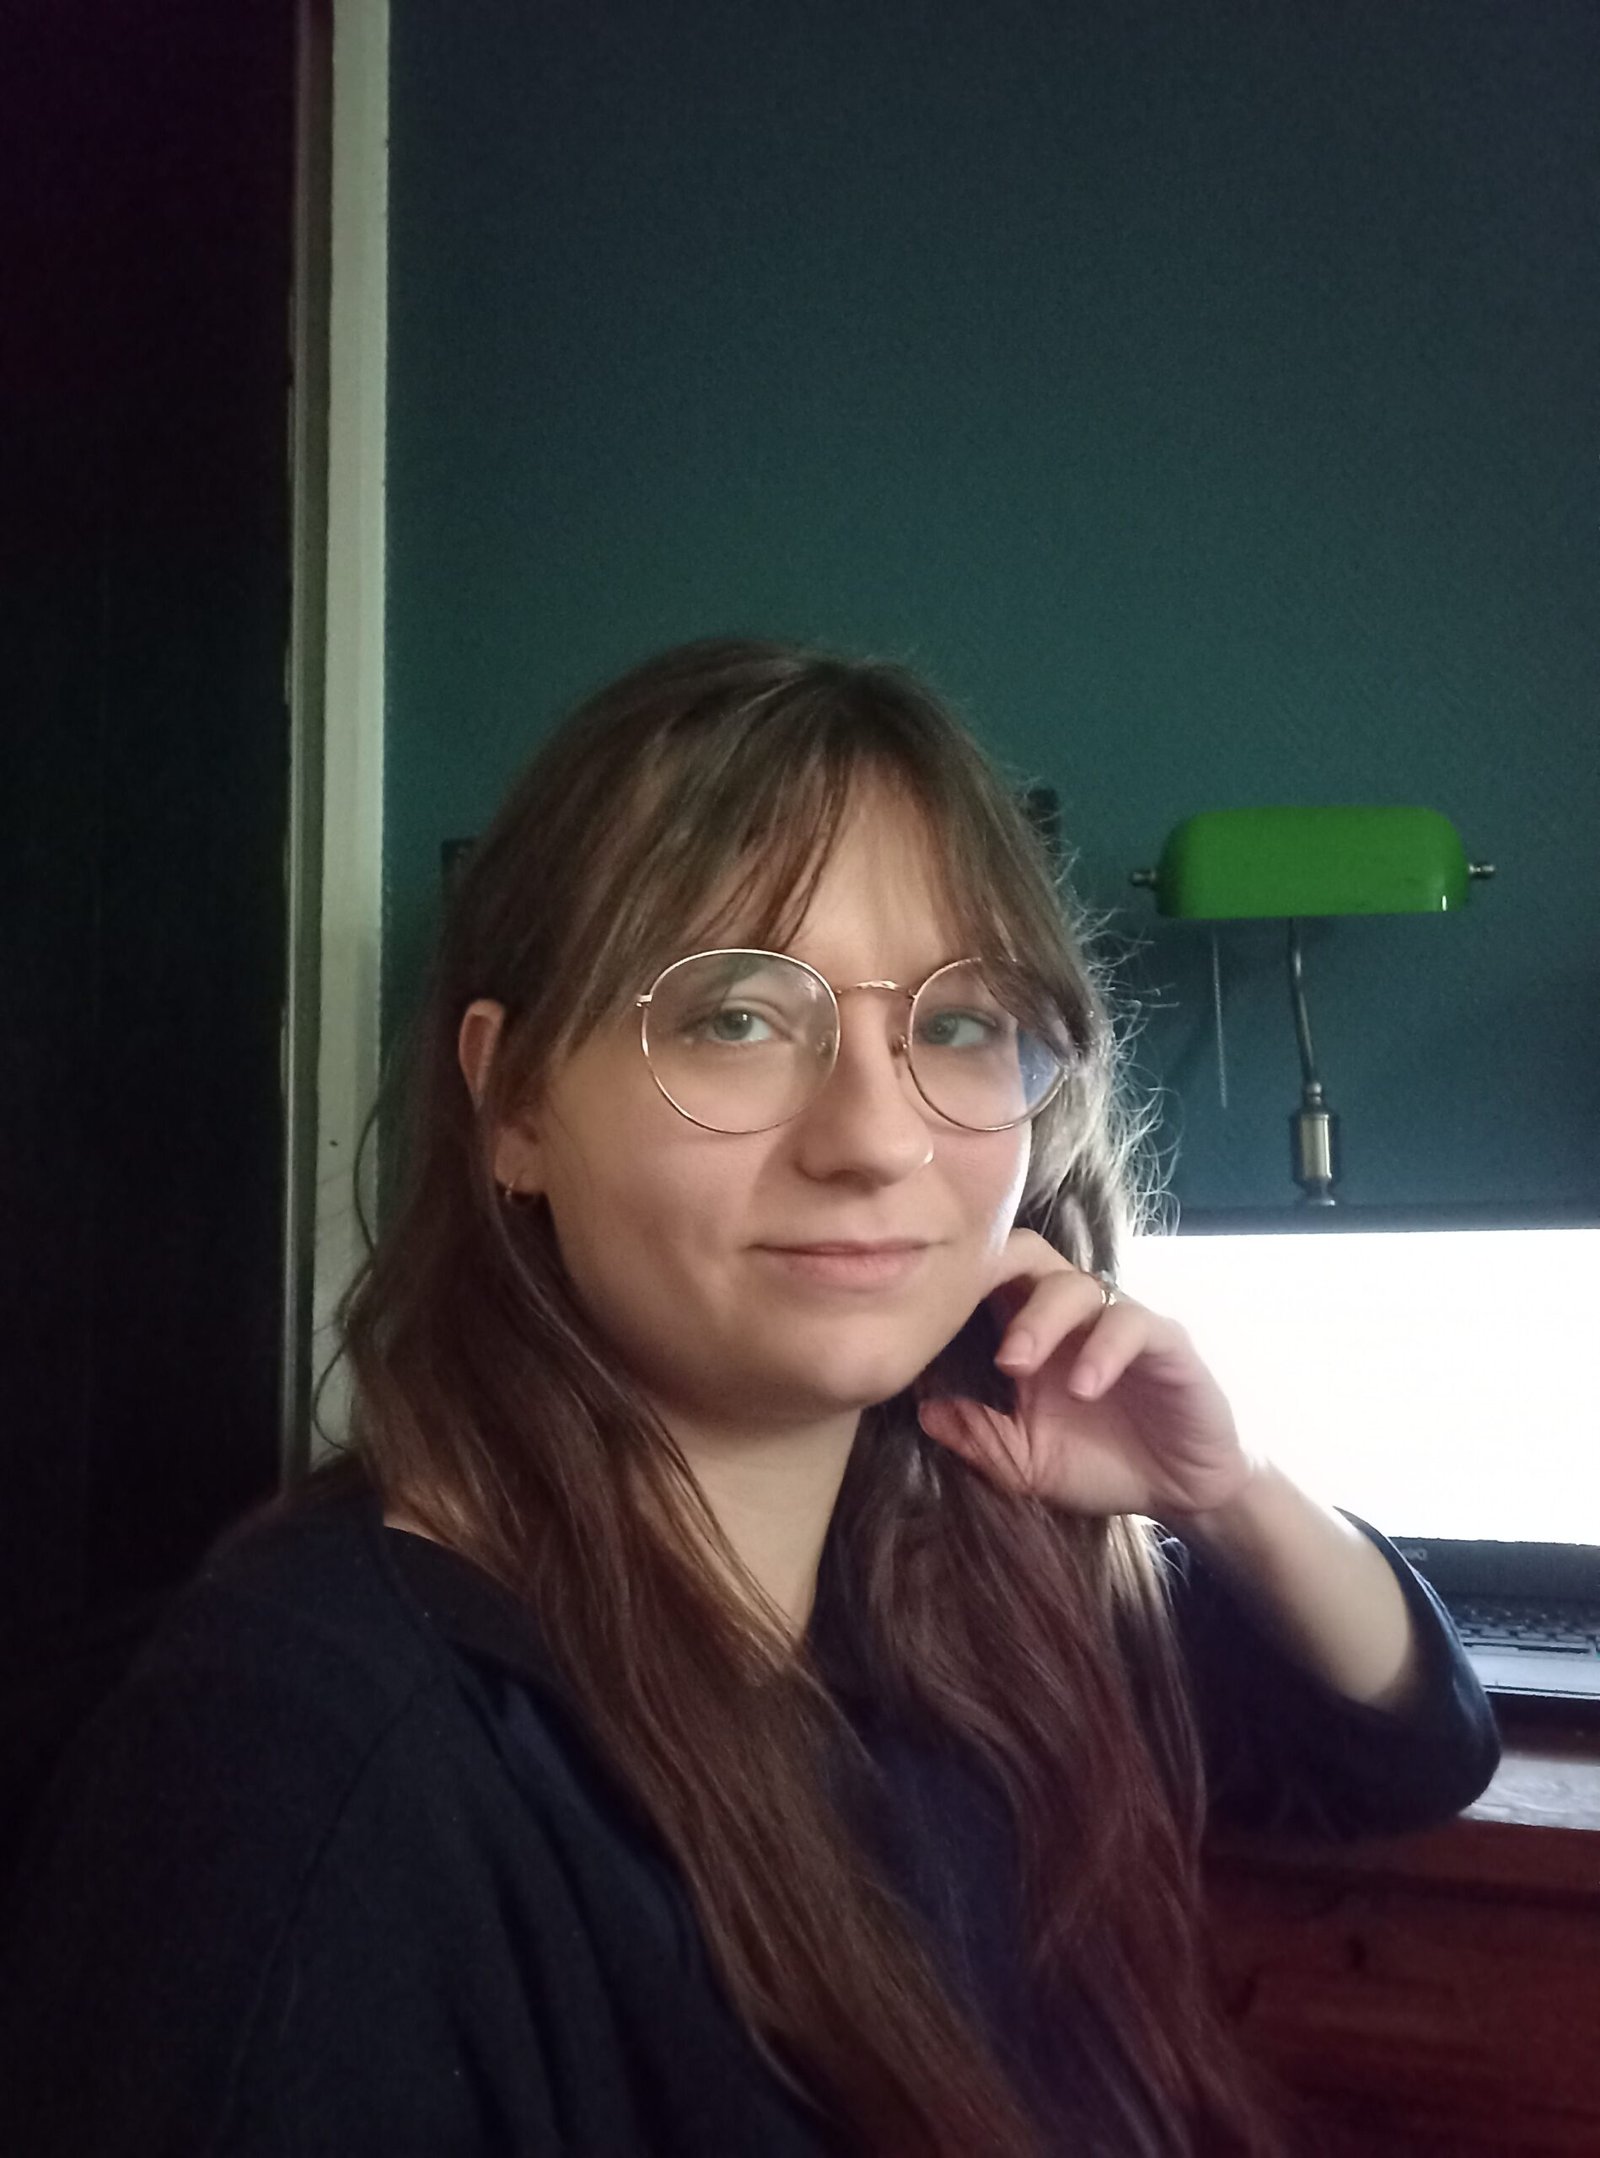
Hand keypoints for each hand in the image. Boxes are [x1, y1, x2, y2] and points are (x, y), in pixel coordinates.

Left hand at [915, 1227, 1259, 1519]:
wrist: (1179, 1491)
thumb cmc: (1098, 1464)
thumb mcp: (1023, 1463)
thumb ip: (977, 1437)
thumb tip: (920, 1411)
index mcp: (1031, 1330)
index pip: (990, 1274)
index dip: (955, 1276)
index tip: (914, 1301)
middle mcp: (1072, 1315)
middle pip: (1027, 1256)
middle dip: (992, 1276)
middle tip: (957, 1320)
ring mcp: (1119, 1322)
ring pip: (1077, 1284)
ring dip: (1039, 1319)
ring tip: (1014, 1365)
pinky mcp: (1168, 1343)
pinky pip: (1133, 1325)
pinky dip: (1103, 1350)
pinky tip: (1084, 1387)